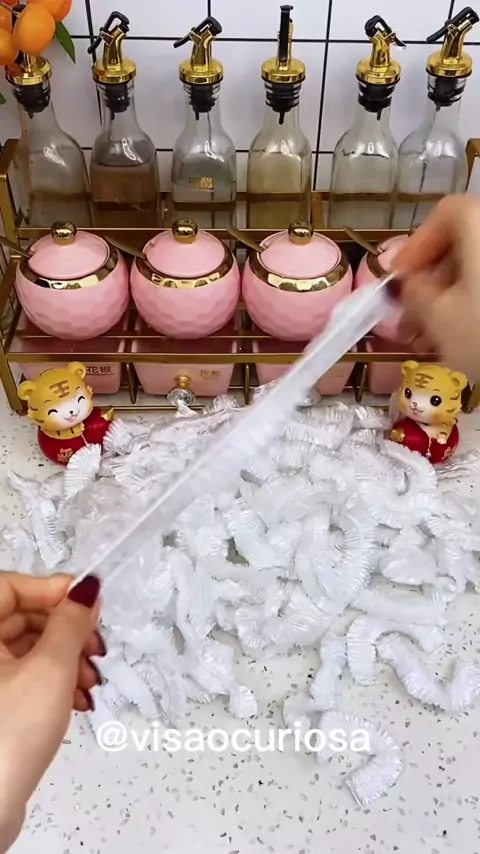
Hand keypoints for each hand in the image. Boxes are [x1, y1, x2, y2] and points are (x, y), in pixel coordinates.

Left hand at [0, 573, 102, 849]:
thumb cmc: (7, 738)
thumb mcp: (52, 668)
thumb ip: (72, 623)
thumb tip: (87, 590)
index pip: (13, 586)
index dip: (53, 589)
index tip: (88, 601)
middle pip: (24, 616)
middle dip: (66, 630)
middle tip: (95, 645)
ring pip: (29, 647)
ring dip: (67, 658)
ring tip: (90, 681)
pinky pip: (26, 676)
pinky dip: (55, 682)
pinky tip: (79, 701)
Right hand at [396, 195, 479, 381]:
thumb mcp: (437, 316)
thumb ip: (413, 290)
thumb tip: (410, 283)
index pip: (445, 214)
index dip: (416, 245)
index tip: (399, 280)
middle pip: (464, 245)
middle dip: (433, 282)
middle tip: (411, 321)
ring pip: (479, 270)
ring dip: (452, 299)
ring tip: (431, 340)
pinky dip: (476, 305)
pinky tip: (462, 338)